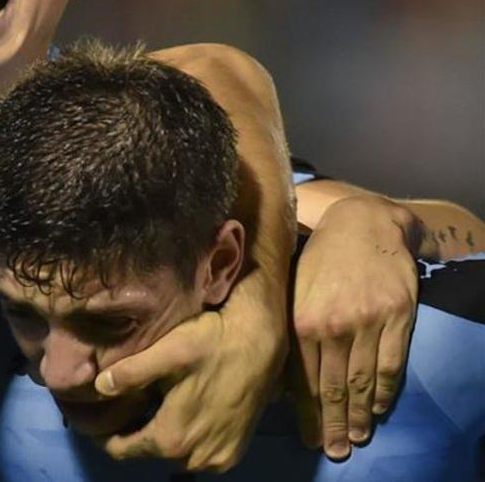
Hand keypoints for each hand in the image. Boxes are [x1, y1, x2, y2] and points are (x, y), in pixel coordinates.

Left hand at [95, 307, 281, 471]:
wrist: (262, 341)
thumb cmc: (212, 343)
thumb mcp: (166, 353)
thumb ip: (130, 374)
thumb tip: (99, 387)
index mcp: (172, 438)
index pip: (124, 451)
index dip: (105, 437)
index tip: (95, 421)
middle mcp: (196, 458)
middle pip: (150, 453)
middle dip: (134, 434)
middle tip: (122, 409)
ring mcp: (220, 457)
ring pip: (176, 455)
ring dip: (161, 438)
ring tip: (149, 410)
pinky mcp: (236, 450)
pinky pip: (200, 454)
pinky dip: (186, 440)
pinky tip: (179, 413)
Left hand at [288, 195, 417, 459]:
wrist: (363, 224)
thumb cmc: (320, 259)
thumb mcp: (292, 290)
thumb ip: (288, 330)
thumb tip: (276, 373)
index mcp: (302, 321)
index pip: (303, 379)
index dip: (307, 413)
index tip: (309, 437)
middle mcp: (333, 326)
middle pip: (333, 387)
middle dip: (333, 423)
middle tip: (335, 450)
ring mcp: (368, 323)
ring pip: (363, 381)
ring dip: (359, 415)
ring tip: (356, 438)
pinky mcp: (397, 317)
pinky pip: (391, 364)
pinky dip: (385, 392)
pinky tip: (378, 409)